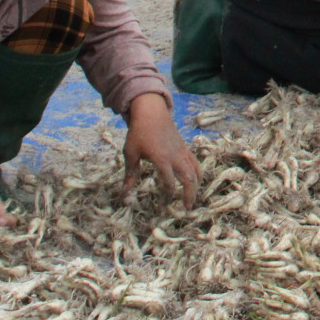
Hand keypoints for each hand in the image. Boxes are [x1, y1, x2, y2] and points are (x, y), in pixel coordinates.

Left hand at [123, 92, 198, 208]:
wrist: (151, 112)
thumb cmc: (138, 132)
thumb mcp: (130, 153)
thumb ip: (130, 174)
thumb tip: (123, 193)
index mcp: (161, 159)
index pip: (169, 182)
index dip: (168, 195)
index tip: (163, 205)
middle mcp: (175, 156)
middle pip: (189, 179)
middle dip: (189, 194)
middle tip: (186, 208)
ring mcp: (182, 151)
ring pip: (195, 171)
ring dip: (196, 186)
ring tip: (192, 198)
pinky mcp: (184, 147)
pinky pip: (194, 163)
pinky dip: (196, 173)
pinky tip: (194, 180)